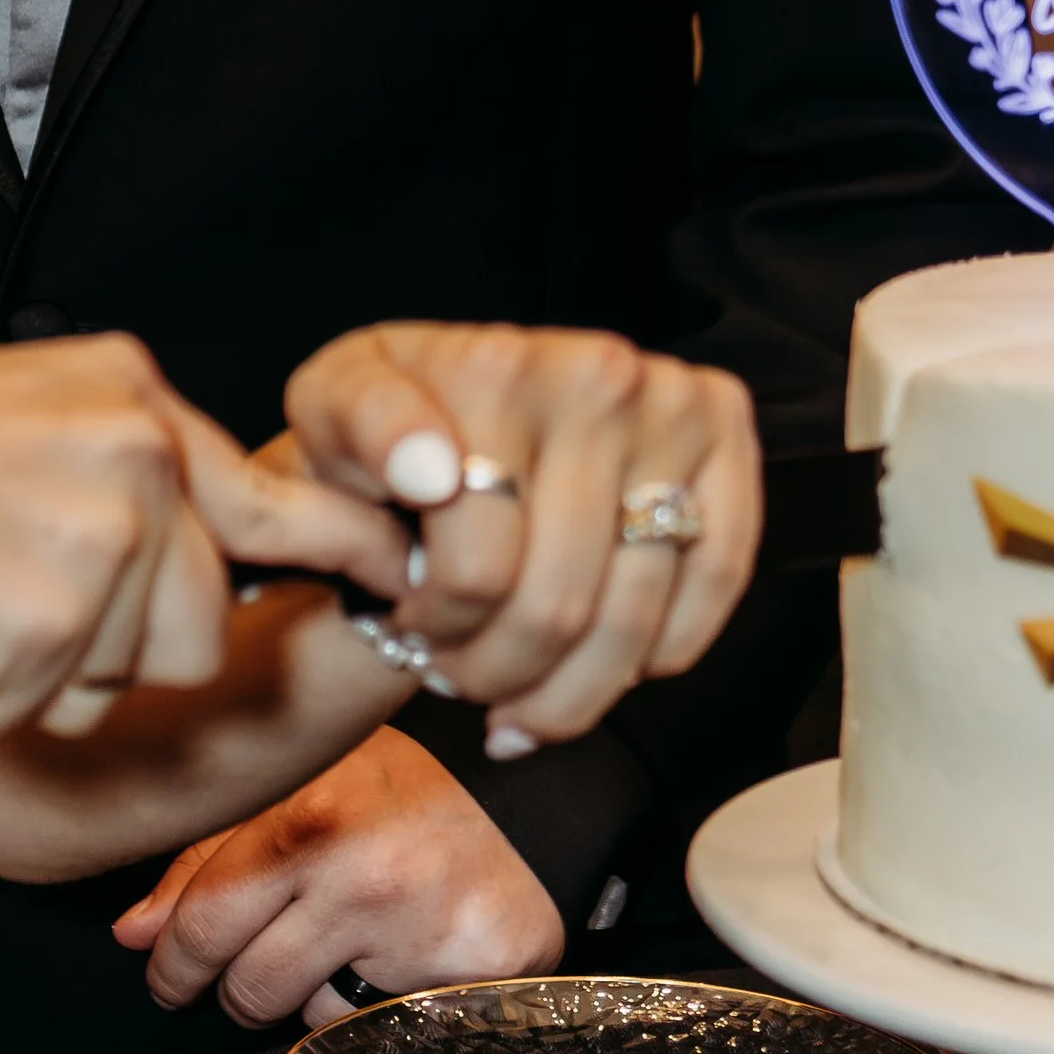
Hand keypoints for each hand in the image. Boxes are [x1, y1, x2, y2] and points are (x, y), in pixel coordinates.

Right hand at [0, 336, 404, 745]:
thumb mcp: (9, 426)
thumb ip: (113, 471)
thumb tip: (204, 555)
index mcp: (125, 392)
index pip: (267, 495)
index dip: (341, 552)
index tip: (403, 578)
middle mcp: (136, 447)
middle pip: (198, 622)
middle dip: (107, 651)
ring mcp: (103, 528)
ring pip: (133, 676)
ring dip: (44, 678)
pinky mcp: (58, 612)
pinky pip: (44, 710)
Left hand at [110, 726, 563, 1024]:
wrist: (533, 803)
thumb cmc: (400, 791)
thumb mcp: (302, 787)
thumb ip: (209, 856)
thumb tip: (135, 933)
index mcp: (308, 815)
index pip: (205, 919)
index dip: (172, 961)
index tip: (166, 975)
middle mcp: (363, 876)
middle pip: (246, 986)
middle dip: (231, 990)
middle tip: (240, 977)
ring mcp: (419, 935)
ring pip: (309, 1021)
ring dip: (308, 1000)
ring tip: (345, 946)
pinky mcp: (466, 985)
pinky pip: (379, 1036)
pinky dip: (371, 1015)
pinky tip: (394, 966)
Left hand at [276, 321, 762, 750]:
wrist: (453, 399)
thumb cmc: (383, 429)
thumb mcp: (330, 415)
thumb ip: (354, 435)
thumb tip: (431, 470)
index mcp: (492, 367)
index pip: (479, 566)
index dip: (437, 624)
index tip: (407, 617)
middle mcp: (596, 374)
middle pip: (556, 604)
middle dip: (493, 667)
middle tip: (456, 668)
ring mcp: (670, 403)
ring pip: (630, 616)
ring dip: (564, 686)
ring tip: (512, 686)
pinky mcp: (724, 432)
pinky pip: (714, 579)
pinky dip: (653, 652)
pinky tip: (595, 668)